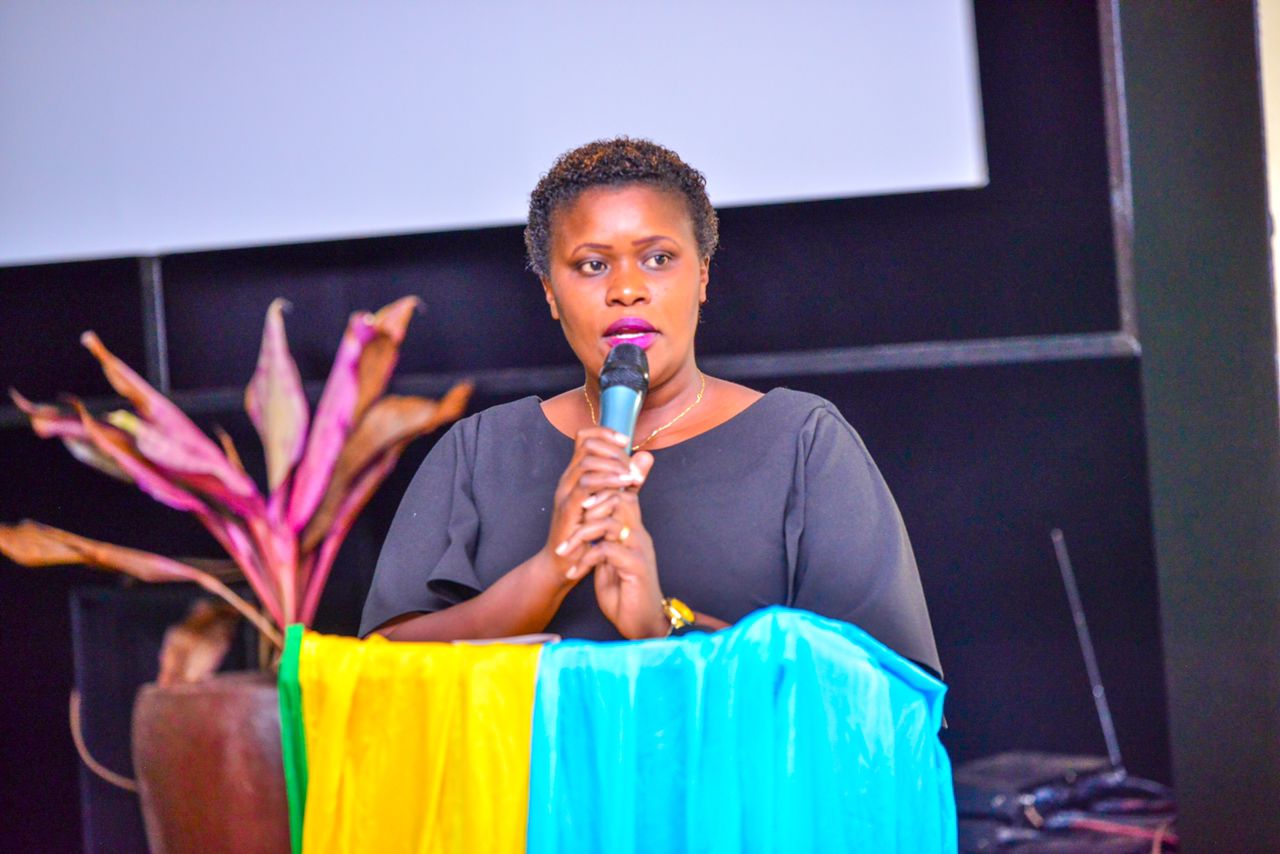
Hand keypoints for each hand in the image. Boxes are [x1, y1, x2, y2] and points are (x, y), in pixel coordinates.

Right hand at [542, 427, 641, 584]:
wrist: (563, 563)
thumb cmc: (586, 533)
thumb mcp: (611, 500)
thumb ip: (627, 479)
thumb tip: (646, 456)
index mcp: (576, 473)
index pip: (585, 438)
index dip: (605, 432)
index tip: (625, 441)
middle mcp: (568, 478)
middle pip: (587, 446)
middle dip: (614, 451)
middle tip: (632, 467)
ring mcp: (565, 493)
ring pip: (586, 464)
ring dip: (613, 467)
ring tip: (631, 478)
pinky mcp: (568, 510)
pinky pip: (585, 487)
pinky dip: (606, 483)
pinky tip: (623, 487)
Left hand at [567, 478, 668, 639]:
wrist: (643, 625)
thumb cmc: (625, 596)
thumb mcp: (610, 564)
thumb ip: (603, 544)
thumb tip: (588, 529)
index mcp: (634, 533)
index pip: (624, 496)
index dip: (602, 492)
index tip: (578, 504)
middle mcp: (639, 537)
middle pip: (621, 499)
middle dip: (592, 504)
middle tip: (572, 520)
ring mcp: (639, 550)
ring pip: (610, 522)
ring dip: (582, 533)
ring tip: (565, 550)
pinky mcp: (636, 567)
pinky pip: (606, 549)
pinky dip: (586, 558)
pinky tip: (575, 572)